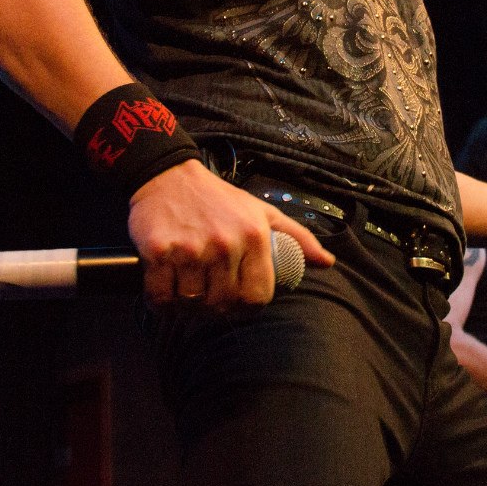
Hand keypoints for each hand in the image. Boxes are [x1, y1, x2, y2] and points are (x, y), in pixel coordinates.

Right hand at [128, 159, 334, 309]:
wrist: (169, 177)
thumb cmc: (220, 199)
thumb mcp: (263, 212)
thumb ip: (297, 238)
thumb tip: (327, 262)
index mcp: (254, 236)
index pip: (256, 296)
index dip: (247, 307)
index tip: (238, 303)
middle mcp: (225, 244)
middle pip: (222, 304)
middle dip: (215, 308)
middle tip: (209, 298)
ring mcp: (190, 249)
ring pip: (191, 303)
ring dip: (187, 305)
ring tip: (188, 291)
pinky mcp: (158, 251)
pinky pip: (159, 296)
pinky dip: (161, 301)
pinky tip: (166, 289)